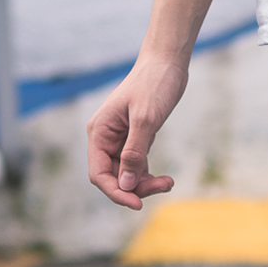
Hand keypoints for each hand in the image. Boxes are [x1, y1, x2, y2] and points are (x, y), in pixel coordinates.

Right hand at [86, 53, 187, 208]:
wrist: (167, 62)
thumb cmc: (154, 84)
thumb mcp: (146, 119)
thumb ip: (134, 152)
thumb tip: (125, 184)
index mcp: (99, 132)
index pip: (99, 173)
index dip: (115, 191)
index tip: (137, 204)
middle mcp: (105, 138)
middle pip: (113, 177)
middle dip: (135, 187)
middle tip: (162, 186)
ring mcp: (120, 139)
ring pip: (126, 174)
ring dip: (145, 183)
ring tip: (168, 182)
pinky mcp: (135, 138)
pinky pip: (137, 165)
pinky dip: (149, 174)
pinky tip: (166, 178)